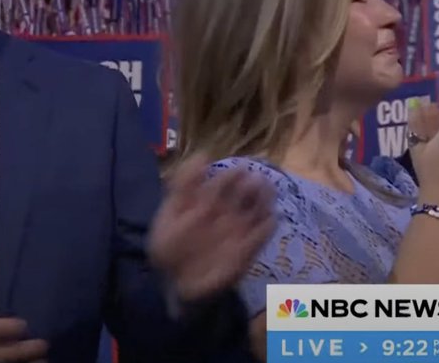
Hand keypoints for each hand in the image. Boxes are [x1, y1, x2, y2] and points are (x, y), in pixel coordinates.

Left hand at [149, 156, 275, 302]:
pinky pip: (260, 237)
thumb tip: (203, 154)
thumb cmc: (168, 248)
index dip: (230, 176)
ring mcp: (237, 231)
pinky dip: (266, 228)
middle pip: (242, 196)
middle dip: (251, 187)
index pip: (221, 184)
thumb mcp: (170, 214)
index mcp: (205, 202)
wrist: (174, 285)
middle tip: (257, 180)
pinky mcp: (247, 251)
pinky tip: (270, 219)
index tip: (239, 170)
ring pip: (255, 212)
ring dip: (263, 202)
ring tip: (267, 194)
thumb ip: (183, 186)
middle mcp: (224, 214)